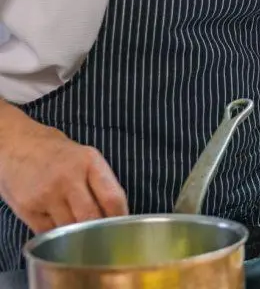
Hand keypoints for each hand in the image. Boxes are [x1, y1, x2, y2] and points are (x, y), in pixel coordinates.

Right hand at [0, 120, 127, 233]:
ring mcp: (46, 194)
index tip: (122, 228)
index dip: (120, 218)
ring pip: (70, 230)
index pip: (113, 198)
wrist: (14, 145)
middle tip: (103, 237)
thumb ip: (101, 182)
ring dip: (77, 236)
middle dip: (99, 232)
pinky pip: (48, 232)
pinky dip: (57, 235)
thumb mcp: (85, 157)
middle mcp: (68, 178)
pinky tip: (58, 228)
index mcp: (89, 162)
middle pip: (92, 218)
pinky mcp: (27, 208)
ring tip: (79, 232)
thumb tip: (117, 213)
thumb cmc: (55, 153)